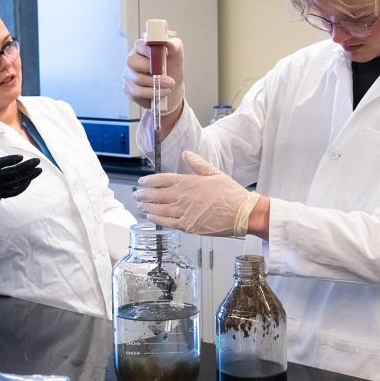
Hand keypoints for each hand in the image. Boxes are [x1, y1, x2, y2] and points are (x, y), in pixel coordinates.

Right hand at [0, 134, 41, 200]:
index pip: (0, 164)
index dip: (11, 160)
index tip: (21, 156)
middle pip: (13, 173)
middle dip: (26, 167)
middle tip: (37, 160)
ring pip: (16, 183)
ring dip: (29, 176)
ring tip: (39, 170)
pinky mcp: (1, 194)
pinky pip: (15, 192)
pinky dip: (23, 186)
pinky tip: (30, 179)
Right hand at [122, 36, 184, 113]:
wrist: (173, 90)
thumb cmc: (172, 70)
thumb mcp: (176, 56)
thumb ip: (175, 45)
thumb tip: (169, 44)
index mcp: (142, 49)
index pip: (139, 45)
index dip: (147, 50)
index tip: (157, 54)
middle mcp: (133, 61)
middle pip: (132, 61)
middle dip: (151, 67)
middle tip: (165, 72)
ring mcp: (129, 75)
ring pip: (137, 78)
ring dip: (156, 82)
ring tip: (169, 84)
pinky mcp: (130, 89)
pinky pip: (138, 92)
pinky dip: (152, 92)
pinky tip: (162, 91)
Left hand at [134, 150, 259, 236]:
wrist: (243, 213)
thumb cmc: (231, 194)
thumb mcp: (215, 173)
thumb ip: (198, 164)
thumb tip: (186, 154)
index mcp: (190, 182)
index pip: (163, 180)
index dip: (150, 181)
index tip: (142, 182)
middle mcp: (183, 197)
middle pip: (157, 195)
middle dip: (144, 194)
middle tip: (136, 193)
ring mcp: (184, 213)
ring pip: (158, 209)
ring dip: (147, 206)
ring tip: (140, 204)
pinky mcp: (188, 226)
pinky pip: (167, 222)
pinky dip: (156, 219)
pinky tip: (150, 216)